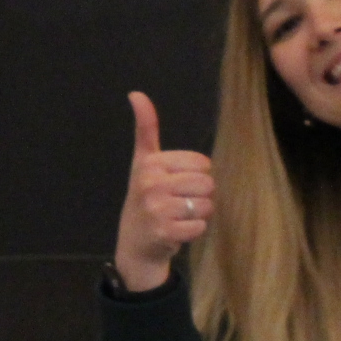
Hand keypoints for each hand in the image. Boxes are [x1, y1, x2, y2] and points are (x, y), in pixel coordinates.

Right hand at [115, 91, 214, 292]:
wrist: (134, 246)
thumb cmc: (144, 200)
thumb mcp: (142, 163)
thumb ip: (145, 129)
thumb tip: (136, 94)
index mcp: (149, 163)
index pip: (202, 164)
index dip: (196, 176)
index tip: (175, 185)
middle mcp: (151, 184)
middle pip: (206, 184)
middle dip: (199, 197)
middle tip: (178, 205)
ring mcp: (157, 209)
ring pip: (206, 206)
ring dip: (198, 215)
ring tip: (178, 218)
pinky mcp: (165, 232)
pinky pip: (200, 227)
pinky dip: (194, 232)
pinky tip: (176, 232)